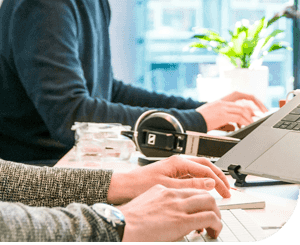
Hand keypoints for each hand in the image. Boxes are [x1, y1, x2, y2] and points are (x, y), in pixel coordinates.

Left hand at [107, 155, 229, 204]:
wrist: (126, 186)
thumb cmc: (141, 184)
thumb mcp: (169, 186)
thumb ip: (190, 185)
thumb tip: (209, 183)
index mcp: (178, 162)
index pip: (206, 169)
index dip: (219, 181)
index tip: (227, 192)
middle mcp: (178, 162)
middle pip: (205, 166)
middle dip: (218, 177)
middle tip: (228, 190)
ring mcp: (175, 167)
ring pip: (199, 170)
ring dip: (211, 179)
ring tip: (220, 190)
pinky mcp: (172, 173)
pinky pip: (192, 175)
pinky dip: (201, 182)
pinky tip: (204, 191)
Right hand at [120, 185, 221, 241]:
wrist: (122, 224)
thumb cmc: (129, 220)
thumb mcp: (145, 205)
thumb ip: (159, 205)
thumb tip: (166, 215)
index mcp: (162, 190)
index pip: (189, 189)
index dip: (200, 200)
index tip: (203, 209)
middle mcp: (171, 194)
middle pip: (203, 192)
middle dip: (214, 206)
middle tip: (214, 218)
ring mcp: (177, 206)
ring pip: (210, 202)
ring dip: (217, 215)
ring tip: (214, 227)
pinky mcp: (182, 220)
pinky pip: (209, 217)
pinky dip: (216, 225)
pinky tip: (212, 232)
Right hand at [197, 91, 267, 130]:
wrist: (190, 121)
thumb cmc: (200, 121)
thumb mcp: (214, 118)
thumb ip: (226, 120)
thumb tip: (235, 126)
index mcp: (221, 101)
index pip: (239, 94)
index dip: (250, 98)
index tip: (258, 105)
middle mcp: (222, 102)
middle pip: (244, 102)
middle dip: (256, 107)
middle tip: (263, 114)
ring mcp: (222, 107)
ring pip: (243, 110)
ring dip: (250, 118)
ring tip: (253, 124)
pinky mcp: (222, 115)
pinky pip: (238, 118)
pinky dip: (245, 122)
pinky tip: (245, 127)